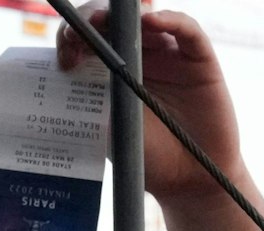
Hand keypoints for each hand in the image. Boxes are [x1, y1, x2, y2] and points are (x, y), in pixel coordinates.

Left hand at [58, 5, 245, 203]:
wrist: (189, 180)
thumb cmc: (147, 156)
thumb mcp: (109, 128)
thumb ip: (93, 97)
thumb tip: (70, 67)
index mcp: (110, 69)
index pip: (86, 38)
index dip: (71, 37)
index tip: (65, 57)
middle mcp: (138, 55)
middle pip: (112, 19)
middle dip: (90, 19)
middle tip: (78, 34)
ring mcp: (168, 53)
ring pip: (145, 18)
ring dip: (123, 15)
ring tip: (105, 22)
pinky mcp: (198, 58)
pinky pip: (187, 29)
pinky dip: (170, 19)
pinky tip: (153, 21)